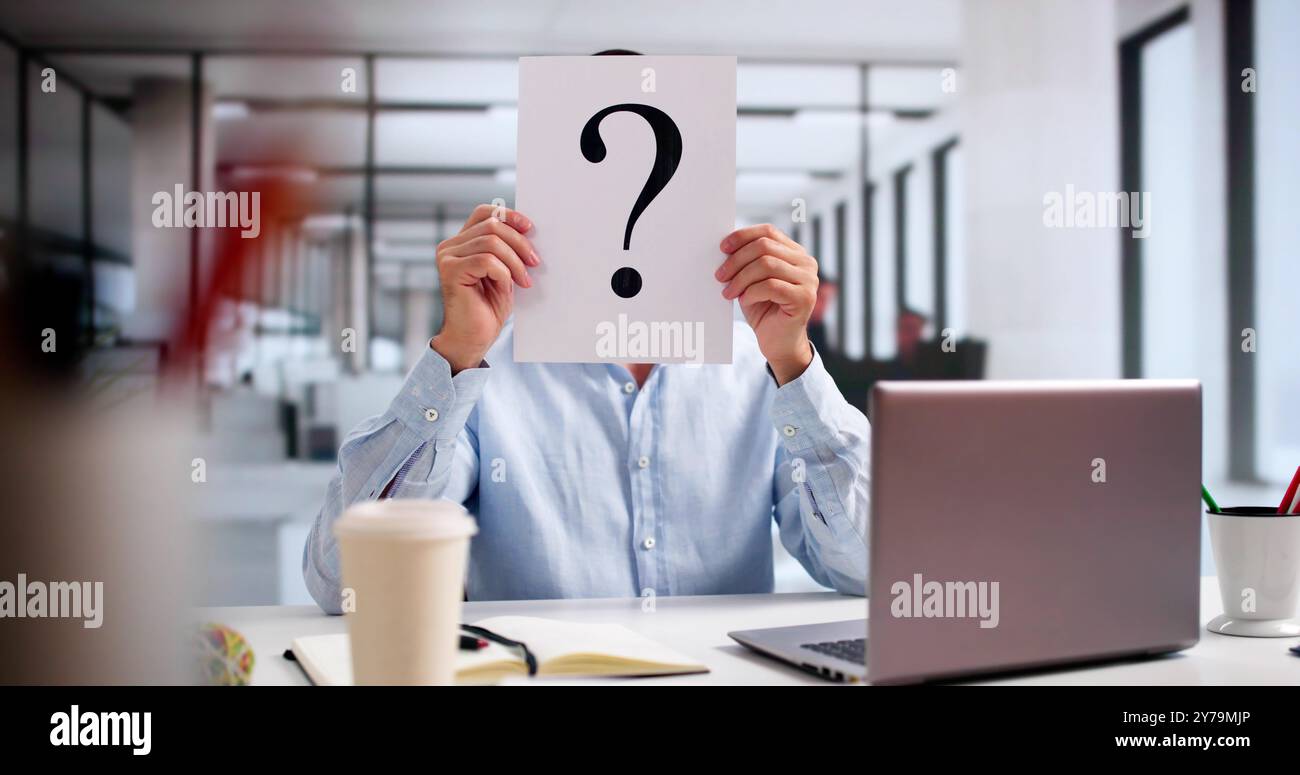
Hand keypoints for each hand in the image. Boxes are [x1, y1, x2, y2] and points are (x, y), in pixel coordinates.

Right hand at [431, 204, 538, 371]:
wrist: (474, 338)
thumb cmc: (488, 308)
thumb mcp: (503, 272)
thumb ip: (507, 249)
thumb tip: (528, 229)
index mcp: (461, 242)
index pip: (484, 213)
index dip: (509, 215)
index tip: (530, 228)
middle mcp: (450, 246)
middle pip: (492, 226)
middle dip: (519, 243)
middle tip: (535, 263)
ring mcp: (448, 257)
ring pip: (492, 242)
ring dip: (514, 261)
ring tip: (523, 280)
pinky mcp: (451, 271)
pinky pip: (487, 261)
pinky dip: (503, 273)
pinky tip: (507, 288)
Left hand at [716, 224, 816, 384]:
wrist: (778, 343)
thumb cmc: (764, 309)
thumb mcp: (752, 280)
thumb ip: (746, 261)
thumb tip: (724, 246)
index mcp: (795, 253)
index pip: (768, 232)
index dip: (743, 236)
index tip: (722, 248)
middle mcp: (806, 263)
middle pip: (765, 247)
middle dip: (737, 260)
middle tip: (720, 276)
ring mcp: (808, 280)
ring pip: (766, 265)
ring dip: (741, 278)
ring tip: (728, 292)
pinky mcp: (804, 298)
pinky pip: (771, 286)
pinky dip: (751, 292)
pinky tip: (744, 301)